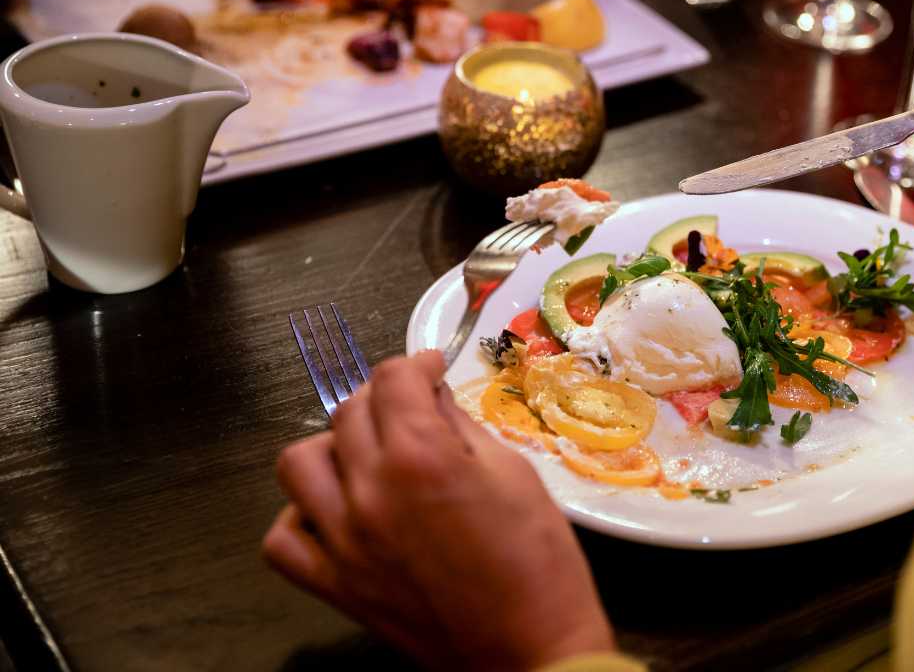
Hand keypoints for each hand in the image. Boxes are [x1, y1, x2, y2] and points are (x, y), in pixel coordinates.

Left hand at [263, 351, 613, 669]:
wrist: (529, 651)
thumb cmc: (538, 564)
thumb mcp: (515, 474)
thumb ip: (463, 427)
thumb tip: (432, 396)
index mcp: (421, 457)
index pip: (393, 379)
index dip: (416, 364)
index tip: (431, 371)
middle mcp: (370, 492)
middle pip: (348, 411)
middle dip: (383, 398)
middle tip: (412, 410)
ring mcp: (344, 542)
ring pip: (299, 463)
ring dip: (332, 448)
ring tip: (367, 457)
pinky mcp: (335, 586)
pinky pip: (282, 540)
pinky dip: (301, 517)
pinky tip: (336, 513)